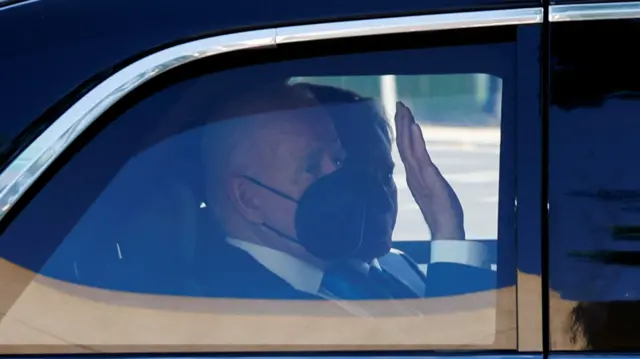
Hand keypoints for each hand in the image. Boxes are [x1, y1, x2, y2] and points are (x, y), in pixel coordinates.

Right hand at [394, 101, 464, 239]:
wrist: (445, 228)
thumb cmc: (442, 213)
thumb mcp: (433, 192)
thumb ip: (425, 181)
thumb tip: (421, 173)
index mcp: (414, 175)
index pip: (405, 149)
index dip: (402, 132)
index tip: (400, 115)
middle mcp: (413, 173)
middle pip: (403, 144)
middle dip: (401, 124)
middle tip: (399, 104)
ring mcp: (419, 175)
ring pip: (408, 147)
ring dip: (405, 127)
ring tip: (403, 110)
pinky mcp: (428, 177)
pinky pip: (420, 156)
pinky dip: (415, 140)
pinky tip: (414, 127)